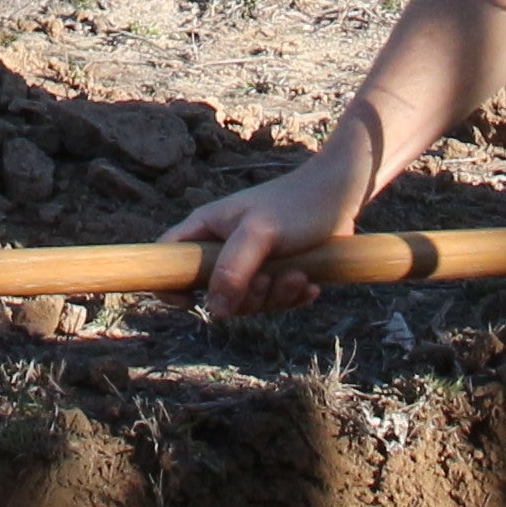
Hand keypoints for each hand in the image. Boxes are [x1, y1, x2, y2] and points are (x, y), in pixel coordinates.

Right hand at [164, 144, 368, 318]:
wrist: (338, 195)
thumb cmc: (295, 205)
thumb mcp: (259, 234)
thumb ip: (232, 269)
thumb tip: (214, 311)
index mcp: (206, 229)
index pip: (167, 256)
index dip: (168, 283)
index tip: (190, 303)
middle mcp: (224, 247)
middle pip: (214, 292)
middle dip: (246, 297)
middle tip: (267, 280)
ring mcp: (250, 262)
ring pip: (249, 300)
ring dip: (276, 296)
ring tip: (299, 276)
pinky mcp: (277, 272)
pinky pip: (275, 300)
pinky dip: (293, 297)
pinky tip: (310, 284)